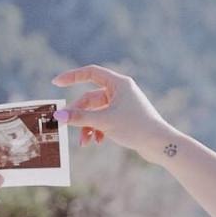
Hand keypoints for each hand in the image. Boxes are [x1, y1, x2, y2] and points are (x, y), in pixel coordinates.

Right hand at [50, 64, 171, 159]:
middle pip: (90, 98)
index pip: (90, 73)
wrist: (160, 144)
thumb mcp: (104, 122)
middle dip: (79, 115)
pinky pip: (103, 120)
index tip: (56, 83)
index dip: (72, 76)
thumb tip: (59, 116)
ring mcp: (122, 104)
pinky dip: (97, 130)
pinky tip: (97, 141)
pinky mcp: (124, 117)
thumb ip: (79, 117)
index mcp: (118, 83)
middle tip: (66, 126)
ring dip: (87, 126)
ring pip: (95, 112)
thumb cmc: (136, 127)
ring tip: (85, 142)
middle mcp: (120, 91)